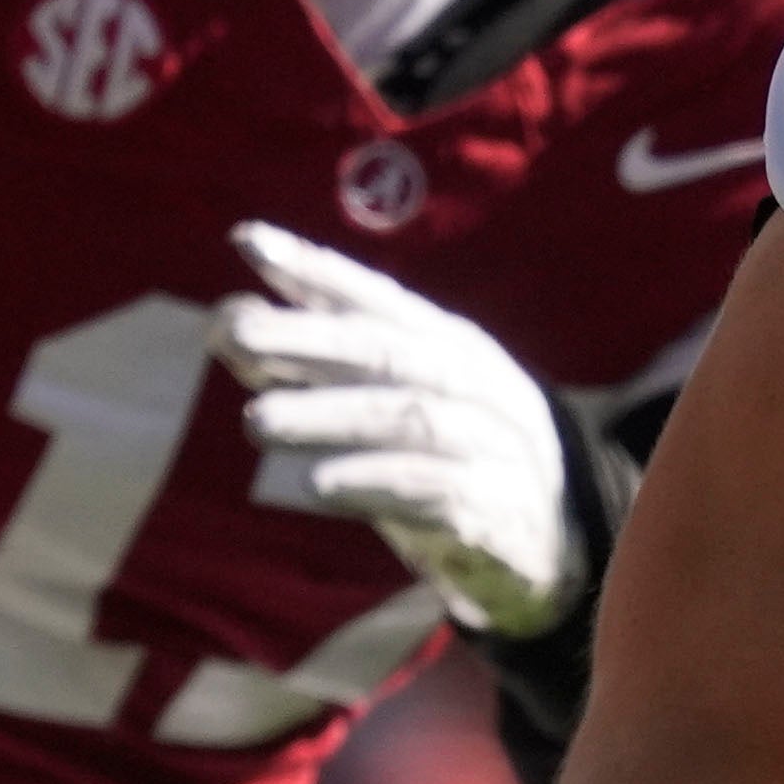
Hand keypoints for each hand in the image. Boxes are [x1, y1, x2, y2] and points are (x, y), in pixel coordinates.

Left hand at [213, 221, 584, 637]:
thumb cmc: (449, 460)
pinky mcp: (494, 510)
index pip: (374, 299)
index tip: (248, 242)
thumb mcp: (389, 403)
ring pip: (408, 417)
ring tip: (256, 420)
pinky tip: (318, 486)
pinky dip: (374, 482)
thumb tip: (228, 323)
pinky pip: (434, 489)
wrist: (555, 541)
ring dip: (330, 415)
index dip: (314, 267)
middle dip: (309, 338)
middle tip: (233, 334)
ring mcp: (489, 445)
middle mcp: (472, 382)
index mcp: (446, 345)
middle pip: (387, 349)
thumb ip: (317, 367)